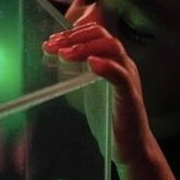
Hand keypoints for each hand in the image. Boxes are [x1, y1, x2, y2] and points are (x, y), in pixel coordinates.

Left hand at [43, 24, 152, 164]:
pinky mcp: (130, 96)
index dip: (71, 32)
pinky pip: (121, 75)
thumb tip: (49, 56)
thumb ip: (73, 71)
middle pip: (100, 34)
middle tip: (52, 45)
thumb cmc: (108, 117)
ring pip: (111, 48)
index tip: (50, 40)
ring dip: (85, 47)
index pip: (93, 33)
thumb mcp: (86, 88)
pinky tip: (91, 64)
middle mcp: (122, 63)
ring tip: (64, 53)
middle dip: (73, 36)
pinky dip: (106, 66)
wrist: (130, 147)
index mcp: (111, 60)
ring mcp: (128, 77)